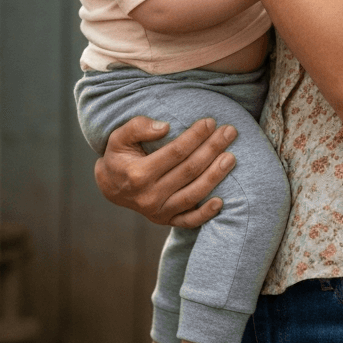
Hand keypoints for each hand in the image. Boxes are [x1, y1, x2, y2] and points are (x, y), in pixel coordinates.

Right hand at [94, 115, 238, 227]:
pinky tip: (221, 201)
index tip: (210, 122)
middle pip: (189, 170)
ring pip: (193, 194)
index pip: (175, 152)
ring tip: (232, 157)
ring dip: (216, 175)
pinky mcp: (165, 221)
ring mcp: (158, 212)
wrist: (110, 186)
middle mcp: (149, 196)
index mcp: (138, 174)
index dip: (195, 136)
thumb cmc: (119, 156)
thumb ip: (138, 127)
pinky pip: (189, 221)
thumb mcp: (118, 137)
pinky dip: (206, 214)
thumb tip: (165, 127)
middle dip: (212, 149)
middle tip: (230, 132)